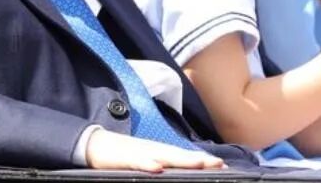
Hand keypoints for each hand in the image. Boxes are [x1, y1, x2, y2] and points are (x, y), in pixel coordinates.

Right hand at [85, 129, 224, 172]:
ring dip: (182, 160)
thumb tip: (175, 174)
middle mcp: (154, 151)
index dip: (203, 161)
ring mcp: (141, 153)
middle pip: (180, 156)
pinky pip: (138, 162)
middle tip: (220, 164)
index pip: (186, 158)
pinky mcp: (125, 158)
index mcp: (160, 153)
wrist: (96, 145)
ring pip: (164, 156)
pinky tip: (158, 168)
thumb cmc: (124, 157)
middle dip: (200, 160)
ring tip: (199, 164)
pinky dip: (148, 164)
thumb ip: (162, 167)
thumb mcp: (146, 163)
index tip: (224, 167)